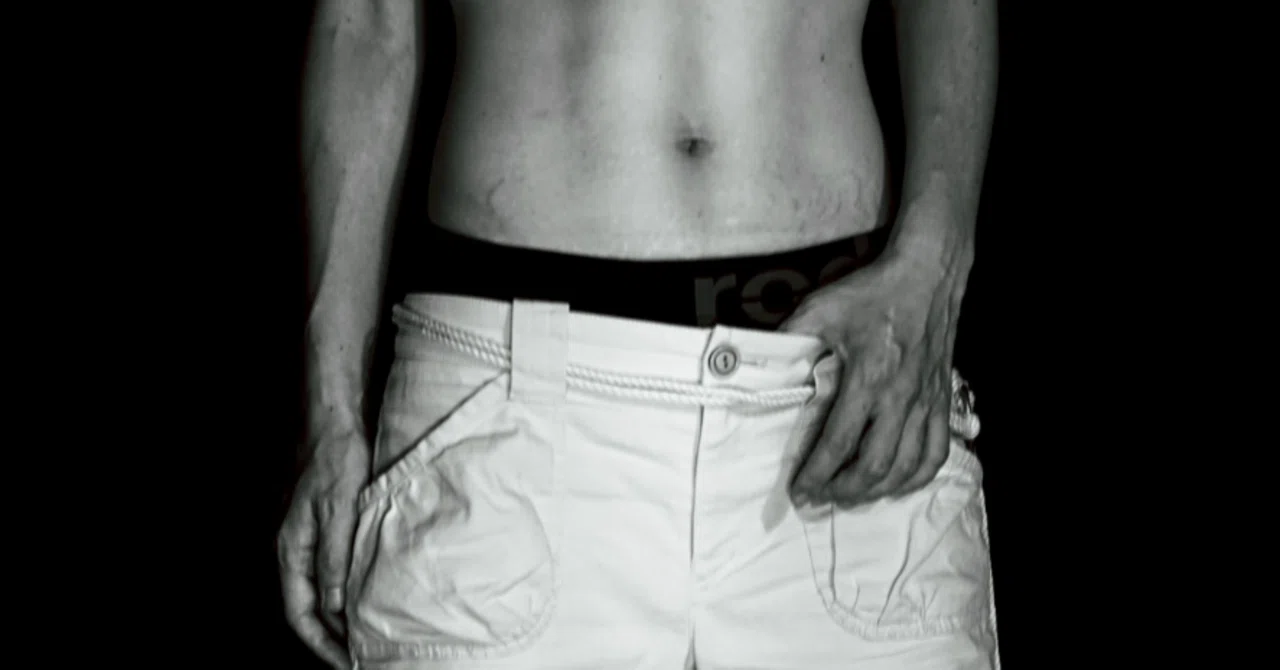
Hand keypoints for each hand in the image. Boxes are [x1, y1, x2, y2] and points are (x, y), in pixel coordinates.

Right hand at [277, 422, 369, 669]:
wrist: (337, 424)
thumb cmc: (338, 461)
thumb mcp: (339, 511)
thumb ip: (335, 558)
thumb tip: (334, 606)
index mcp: (291, 550)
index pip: (300, 613)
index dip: (322, 644)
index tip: (347, 664)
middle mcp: (295, 551)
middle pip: (308, 610)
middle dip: (332, 639)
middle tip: (363, 660)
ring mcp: (309, 541)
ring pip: (320, 594)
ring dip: (341, 619)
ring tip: (369, 639)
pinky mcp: (326, 531)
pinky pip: (332, 574)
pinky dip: (348, 594)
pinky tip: (369, 599)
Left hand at [780, 238, 968, 508]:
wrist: (928, 274)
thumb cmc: (872, 292)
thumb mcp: (822, 309)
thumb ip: (788, 338)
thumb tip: (753, 363)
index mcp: (869, 378)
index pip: (839, 443)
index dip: (816, 474)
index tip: (799, 489)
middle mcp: (901, 398)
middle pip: (874, 466)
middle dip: (842, 491)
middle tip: (818, 498)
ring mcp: (927, 403)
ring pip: (906, 468)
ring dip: (876, 491)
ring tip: (849, 496)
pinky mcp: (943, 401)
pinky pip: (936, 454)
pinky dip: (915, 478)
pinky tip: (895, 483)